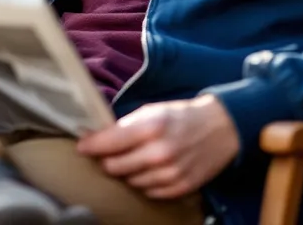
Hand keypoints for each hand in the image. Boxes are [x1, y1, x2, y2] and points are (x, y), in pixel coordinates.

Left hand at [77, 95, 239, 199]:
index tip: (82, 146)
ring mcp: (169, 174)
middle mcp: (159, 152)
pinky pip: (148, 192)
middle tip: (110, 152)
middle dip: (108, 159)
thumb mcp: (153, 110)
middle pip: (114, 167)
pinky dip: (144, 181)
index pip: (108, 143)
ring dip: (127, 171)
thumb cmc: (182, 116)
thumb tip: (97, 137)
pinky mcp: (178, 188)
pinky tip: (151, 168)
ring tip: (137, 157)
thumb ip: (126, 125)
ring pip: (129, 182)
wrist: (220, 128)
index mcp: (151, 127)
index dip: (90, 145)